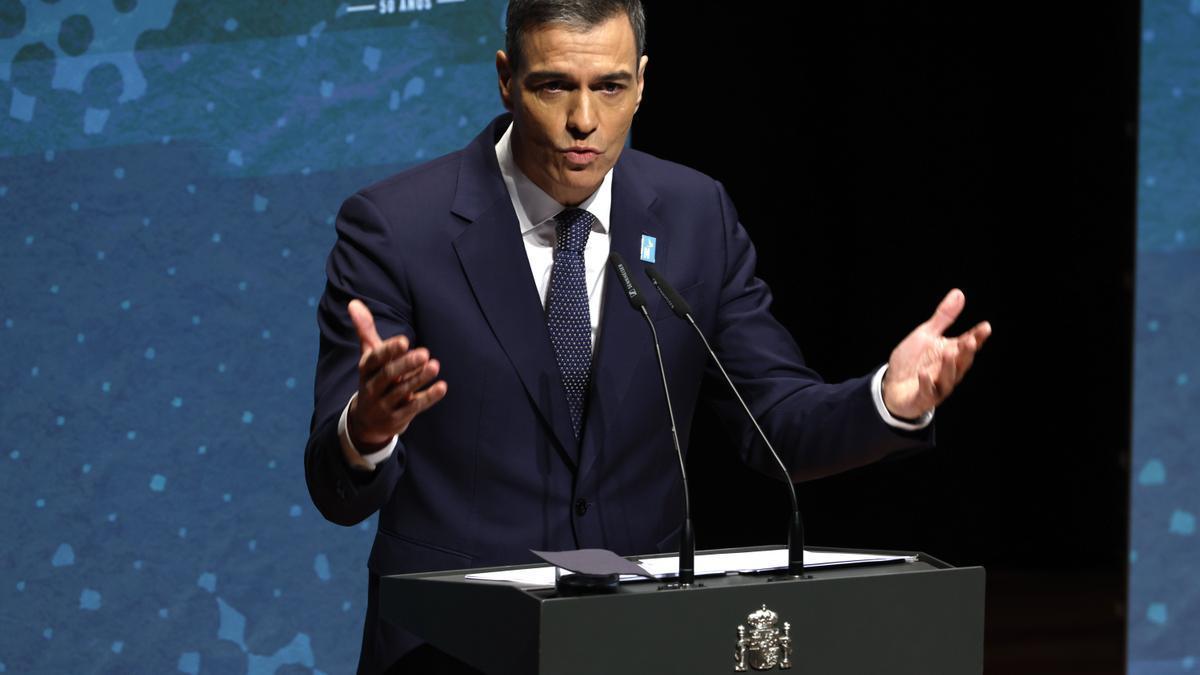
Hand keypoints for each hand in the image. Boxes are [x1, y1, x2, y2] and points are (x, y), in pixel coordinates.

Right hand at [346, 299, 447, 450]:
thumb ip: (365, 330)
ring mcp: (384, 404)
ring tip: (435, 366)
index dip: (388, 350)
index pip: (374, 359)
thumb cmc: (374, 378)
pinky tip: (442, 387)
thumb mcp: (369, 356)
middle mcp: (372, 387)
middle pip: (387, 375)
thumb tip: (354, 302)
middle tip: (425, 353)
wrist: (366, 421)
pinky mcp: (397, 418)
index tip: (405, 341)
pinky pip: (413, 407)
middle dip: (406, 364)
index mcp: (366, 369)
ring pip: (401, 391)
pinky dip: (428, 397)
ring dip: (419, 379)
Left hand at [882, 289, 990, 419]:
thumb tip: (959, 293)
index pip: (967, 344)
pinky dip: (926, 383)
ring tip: (949, 352)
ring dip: (949, 366)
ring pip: (948, 378)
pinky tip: (924, 374)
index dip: (977, 337)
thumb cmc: (913, 360)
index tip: (985, 327)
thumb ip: (943, 317)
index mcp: (951, 353)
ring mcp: (937, 386)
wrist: (892, 386)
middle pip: (961, 362)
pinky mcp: (923, 398)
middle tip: (970, 340)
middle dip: (966, 352)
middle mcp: (948, 370)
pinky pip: (926, 392)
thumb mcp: (925, 334)